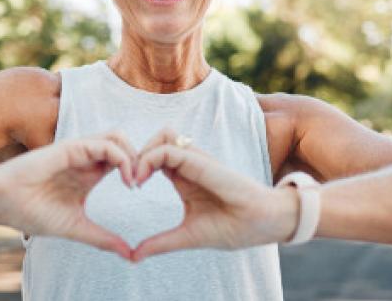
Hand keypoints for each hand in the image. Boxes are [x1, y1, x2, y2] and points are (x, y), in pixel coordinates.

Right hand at [0, 131, 136, 259]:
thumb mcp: (76, 227)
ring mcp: (79, 151)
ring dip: (133, 155)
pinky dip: (122, 158)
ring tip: (134, 180)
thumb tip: (129, 254)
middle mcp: (86, 159)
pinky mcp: (72, 147)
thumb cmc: (31, 212)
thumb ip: (102, 238)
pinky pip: (105, 144)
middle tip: (143, 182)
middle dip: (141, 158)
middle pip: (124, 144)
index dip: (137, 170)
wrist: (2, 203)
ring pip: (118, 137)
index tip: (140, 191)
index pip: (122, 160)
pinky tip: (124, 179)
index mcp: (89, 174)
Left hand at [131, 128, 298, 261]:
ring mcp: (196, 160)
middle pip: (156, 140)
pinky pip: (169, 148)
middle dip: (136, 154)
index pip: (155, 157)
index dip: (137, 166)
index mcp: (184, 177)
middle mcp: (189, 164)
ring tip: (135, 178)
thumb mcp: (187, 236)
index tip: (129, 187)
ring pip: (162, 136)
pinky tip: (141, 179)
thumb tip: (133, 256)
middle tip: (128, 180)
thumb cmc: (233, 227)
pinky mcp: (201, 162)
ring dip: (143, 152)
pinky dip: (150, 158)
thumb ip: (161, 243)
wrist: (263, 224)